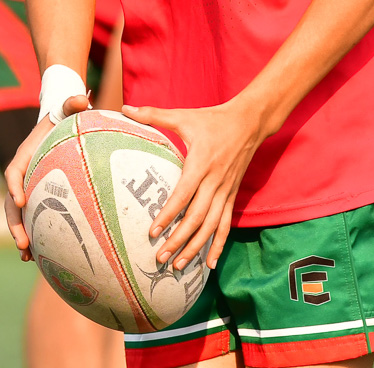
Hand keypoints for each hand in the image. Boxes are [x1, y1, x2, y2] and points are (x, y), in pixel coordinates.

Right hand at [4, 94, 90, 259]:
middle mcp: (23, 175)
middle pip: (11, 203)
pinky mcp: (39, 197)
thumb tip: (82, 98)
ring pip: (19, 216)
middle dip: (14, 224)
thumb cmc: (64, 117)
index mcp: (25, 155)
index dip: (14, 186)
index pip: (14, 172)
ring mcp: (29, 188)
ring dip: (20, 236)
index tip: (20, 200)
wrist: (59, 124)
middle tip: (22, 243)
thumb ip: (73, 102)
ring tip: (27, 256)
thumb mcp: (69, 108)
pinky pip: (33, 219)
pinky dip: (34, 236)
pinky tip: (40, 257)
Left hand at [122, 97, 269, 271]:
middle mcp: (215, 181)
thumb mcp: (184, 115)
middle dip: (178, 240)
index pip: (183, 195)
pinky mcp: (232, 195)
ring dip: (195, 247)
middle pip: (197, 217)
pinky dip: (219, 245)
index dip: (168, 215)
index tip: (153, 231)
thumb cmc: (212, 119)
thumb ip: (153, 114)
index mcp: (201, 163)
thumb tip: (124, 108)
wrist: (249, 121)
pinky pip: (226, 224)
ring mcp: (226, 190)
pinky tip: (210, 264)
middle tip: (159, 257)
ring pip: (211, 226)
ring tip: (178, 265)